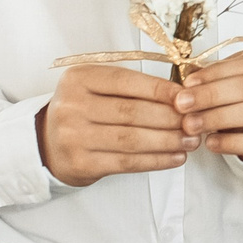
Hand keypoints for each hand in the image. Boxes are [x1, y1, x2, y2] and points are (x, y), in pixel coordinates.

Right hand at [36, 64, 192, 186]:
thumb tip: (180, 94)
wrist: (46, 143)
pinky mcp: (81, 164)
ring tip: (191, 141)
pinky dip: (155, 160)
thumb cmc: (83, 110)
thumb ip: (130, 87)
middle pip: (132, 112)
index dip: (160, 89)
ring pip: (131, 139)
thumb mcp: (96, 88)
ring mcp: (74, 136)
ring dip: (167, 141)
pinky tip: (175, 158)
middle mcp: (72, 105)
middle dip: (170, 117)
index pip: (126, 81)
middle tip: (196, 121)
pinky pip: (126, 162)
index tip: (188, 96)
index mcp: (79, 78)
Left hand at [176, 46, 242, 168]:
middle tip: (183, 104)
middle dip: (210, 96)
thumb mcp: (233, 79)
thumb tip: (187, 84)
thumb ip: (214, 77)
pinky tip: (211, 142)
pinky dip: (232, 143)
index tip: (187, 84)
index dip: (213, 74)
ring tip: (191, 124)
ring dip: (217, 118)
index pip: (242, 63)